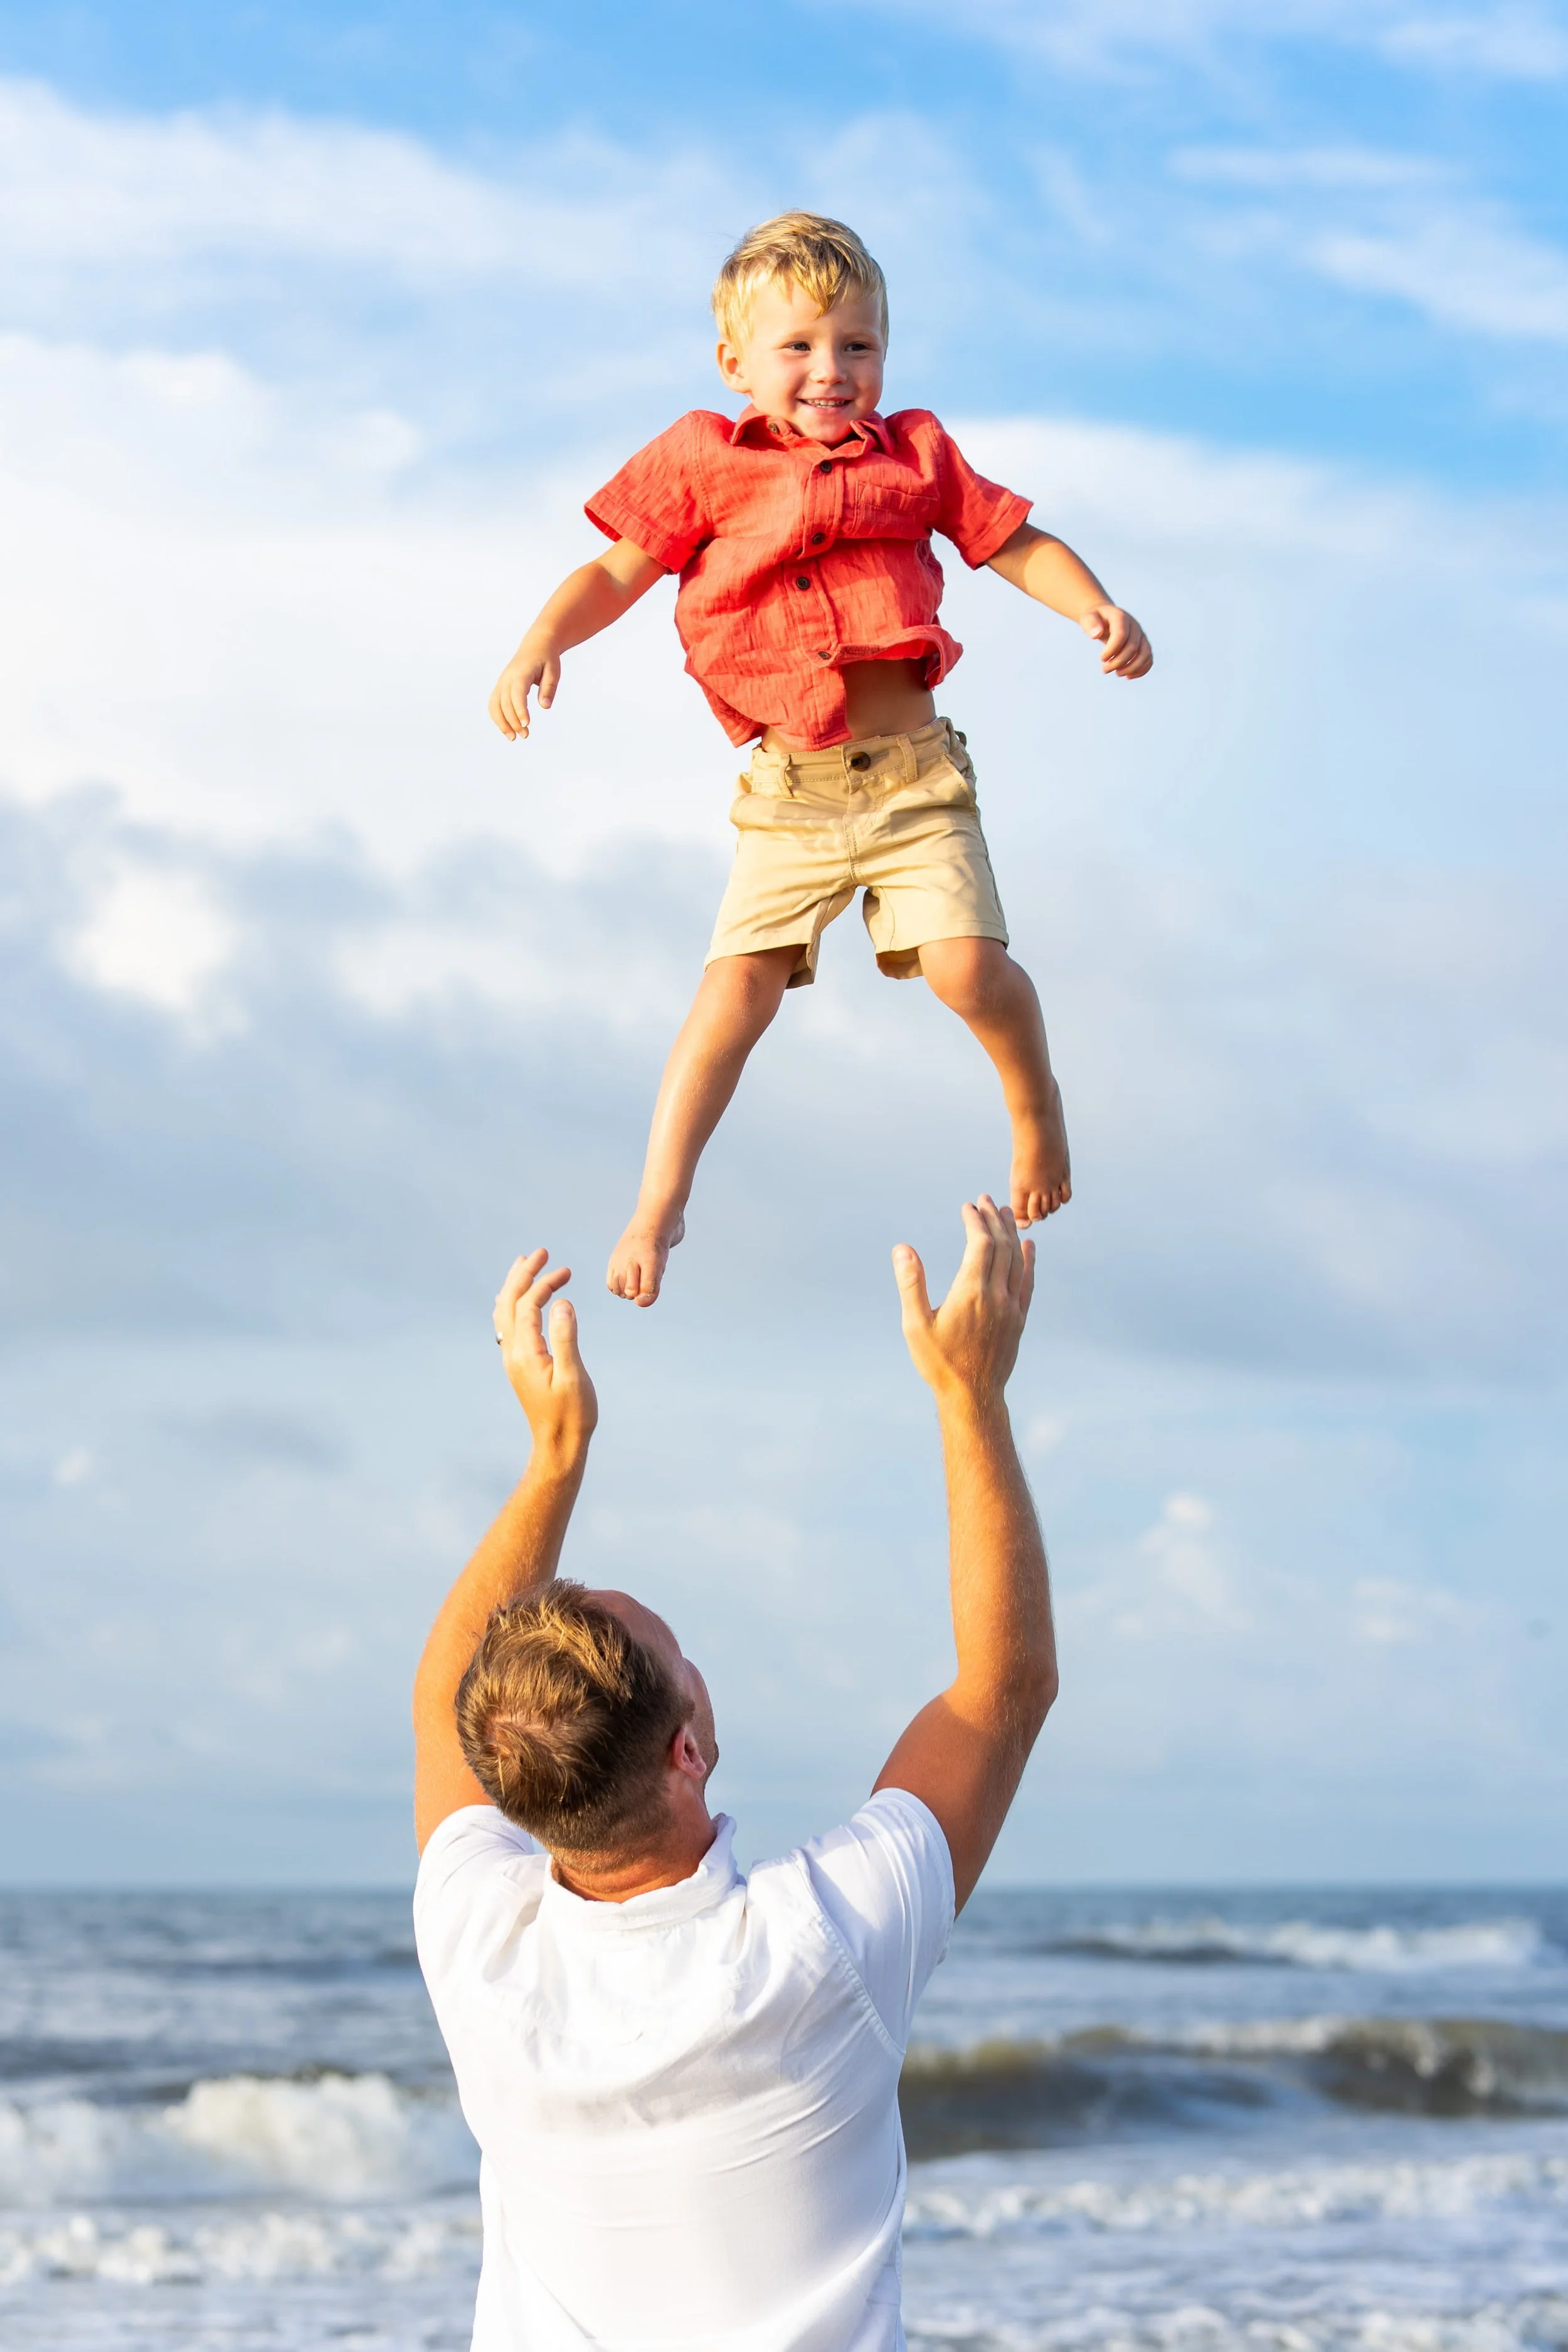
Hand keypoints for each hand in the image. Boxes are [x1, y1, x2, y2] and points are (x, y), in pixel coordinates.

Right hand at [488, 640, 560, 739]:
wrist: (536, 645)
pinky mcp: (500, 686)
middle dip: (513, 721)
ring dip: (502, 723)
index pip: (517, 694)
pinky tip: (507, 729)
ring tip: (513, 738)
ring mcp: (501, 682)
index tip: (527, 725)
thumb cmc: (546, 658)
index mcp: (521, 673)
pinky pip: (494, 704)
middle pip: (505, 703)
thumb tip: (545, 706)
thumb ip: (549, 688)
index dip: (520, 710)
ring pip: (495, 705)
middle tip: (525, 735)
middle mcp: (507, 677)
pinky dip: (498, 717)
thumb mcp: (554, 671)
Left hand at [492, 1249, 598, 1463]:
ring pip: (504, 1312)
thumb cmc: (572, 1413)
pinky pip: (506, 1325)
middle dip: (523, 1274)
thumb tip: (562, 1302)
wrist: (558, 1444)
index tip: (567, 1271)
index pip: (529, 1305)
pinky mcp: (518, 1364)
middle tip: (540, 1252)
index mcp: (526, 1353)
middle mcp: (513, 1353)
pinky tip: (516, 1301)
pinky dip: (511, 1304)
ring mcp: (513, 1359)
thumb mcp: (573, 1375)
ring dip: (513, 1286)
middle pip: (509, 1303)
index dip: (545, 1283)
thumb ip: (566, 1337)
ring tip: (523, 1264)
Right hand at [893, 1196, 1034, 1413]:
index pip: (980, 1243)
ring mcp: (1012, 1307)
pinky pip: (1027, 1282)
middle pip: (1002, 1246)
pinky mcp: (1019, 1319)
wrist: (973, 1396)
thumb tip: (903, 1249)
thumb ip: (911, 1284)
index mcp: (971, 1292)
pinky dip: (1029, 1261)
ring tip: (1005, 1213)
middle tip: (985, 1199)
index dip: (975, 1221)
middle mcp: (996, 1295)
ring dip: (1011, 1234)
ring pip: (1017, 1261)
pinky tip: (1029, 1247)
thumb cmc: (938, 1363)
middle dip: (993, 1219)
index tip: (967, 1206)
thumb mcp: (915, 1326)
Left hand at [1079, 604, 1151, 678]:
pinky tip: (1128, 676)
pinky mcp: (1143, 644)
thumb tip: (1096, 634)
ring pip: (1144, 654)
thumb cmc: (1095, 618)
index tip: (1102, 659)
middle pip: (1133, 647)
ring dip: (1132, 668)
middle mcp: (1134, 625)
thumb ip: (1090, 624)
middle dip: (1118, 662)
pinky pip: (1148, 659)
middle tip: (1104, 669)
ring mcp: (1140, 635)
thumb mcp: (1087, 617)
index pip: (1121, 634)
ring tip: (1118, 673)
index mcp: (1121, 617)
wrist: (1105, 617)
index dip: (1112, 649)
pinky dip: (1141, 670)